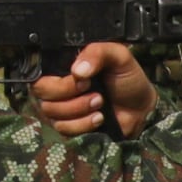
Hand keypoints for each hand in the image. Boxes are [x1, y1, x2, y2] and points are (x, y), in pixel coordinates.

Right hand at [34, 41, 157, 138]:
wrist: (141, 109)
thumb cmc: (128, 79)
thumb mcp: (118, 56)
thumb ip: (98, 53)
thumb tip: (77, 70)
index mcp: (64, 65)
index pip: (39, 70)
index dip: (56, 77)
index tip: (80, 79)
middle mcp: (58, 86)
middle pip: (40, 91)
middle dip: (67, 93)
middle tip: (93, 90)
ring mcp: (60, 108)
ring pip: (50, 111)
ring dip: (78, 109)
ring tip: (100, 103)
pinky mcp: (68, 127)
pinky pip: (62, 128)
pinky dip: (82, 124)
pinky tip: (99, 118)